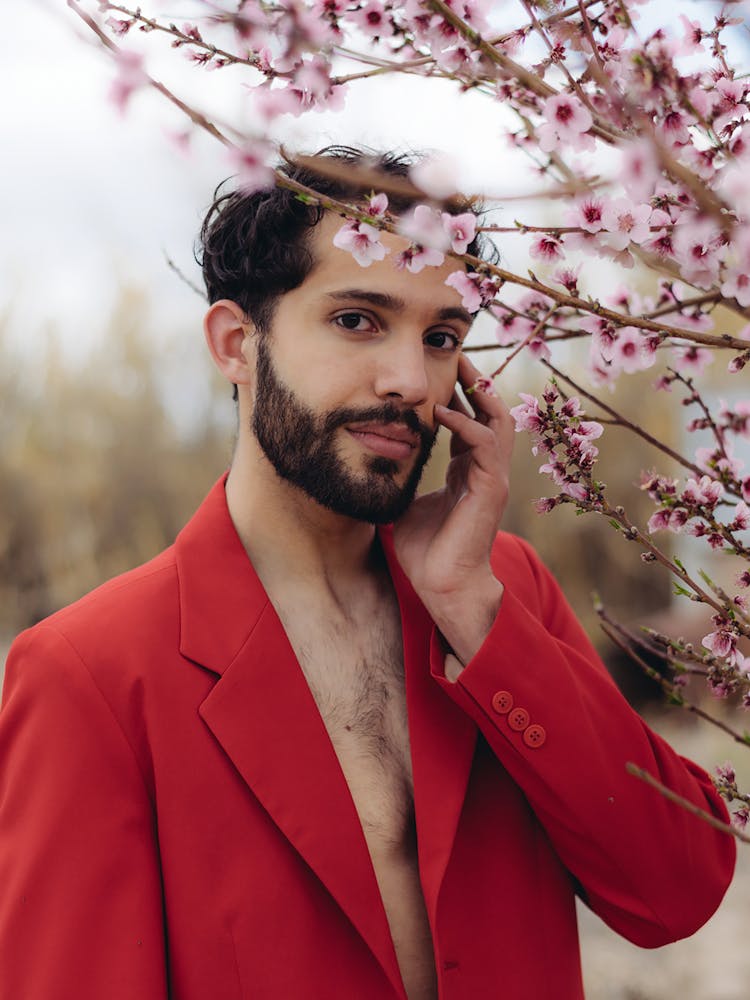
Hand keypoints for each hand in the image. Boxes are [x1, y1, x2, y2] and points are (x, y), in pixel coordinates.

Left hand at [392, 353, 514, 663]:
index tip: (439, 365)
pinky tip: (443, 411)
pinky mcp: (491, 489)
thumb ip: (401, 477)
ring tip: (459, 366)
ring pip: (498, 419)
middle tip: (455, 351)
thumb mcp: (408, 501)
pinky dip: (467, 423)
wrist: (442, 585)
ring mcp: (492, 477)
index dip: (458, 391)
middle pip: (490, 409)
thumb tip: (372, 459)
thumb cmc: (425, 549)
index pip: (470, 418)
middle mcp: (485, 468)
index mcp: (468, 470)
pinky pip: (487, 444)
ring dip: (478, 391)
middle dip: (474, 379)